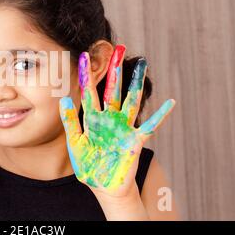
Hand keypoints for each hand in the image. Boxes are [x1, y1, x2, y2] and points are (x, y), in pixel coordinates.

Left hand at [59, 45, 174, 197]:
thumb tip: (64, 100)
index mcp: (93, 119)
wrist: (103, 186)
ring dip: (136, 82)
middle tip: (117, 48)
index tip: (84, 56)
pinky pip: (150, 125)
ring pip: (131, 99)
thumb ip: (70, 122)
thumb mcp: (76, 143)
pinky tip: (171, 102)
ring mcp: (123, 127)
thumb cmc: (89, 165)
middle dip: (114, 69)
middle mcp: (109, 118)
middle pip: (112, 89)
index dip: (88, 75)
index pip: (89, 92)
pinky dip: (161, 115)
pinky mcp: (135, 140)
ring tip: (143, 63)